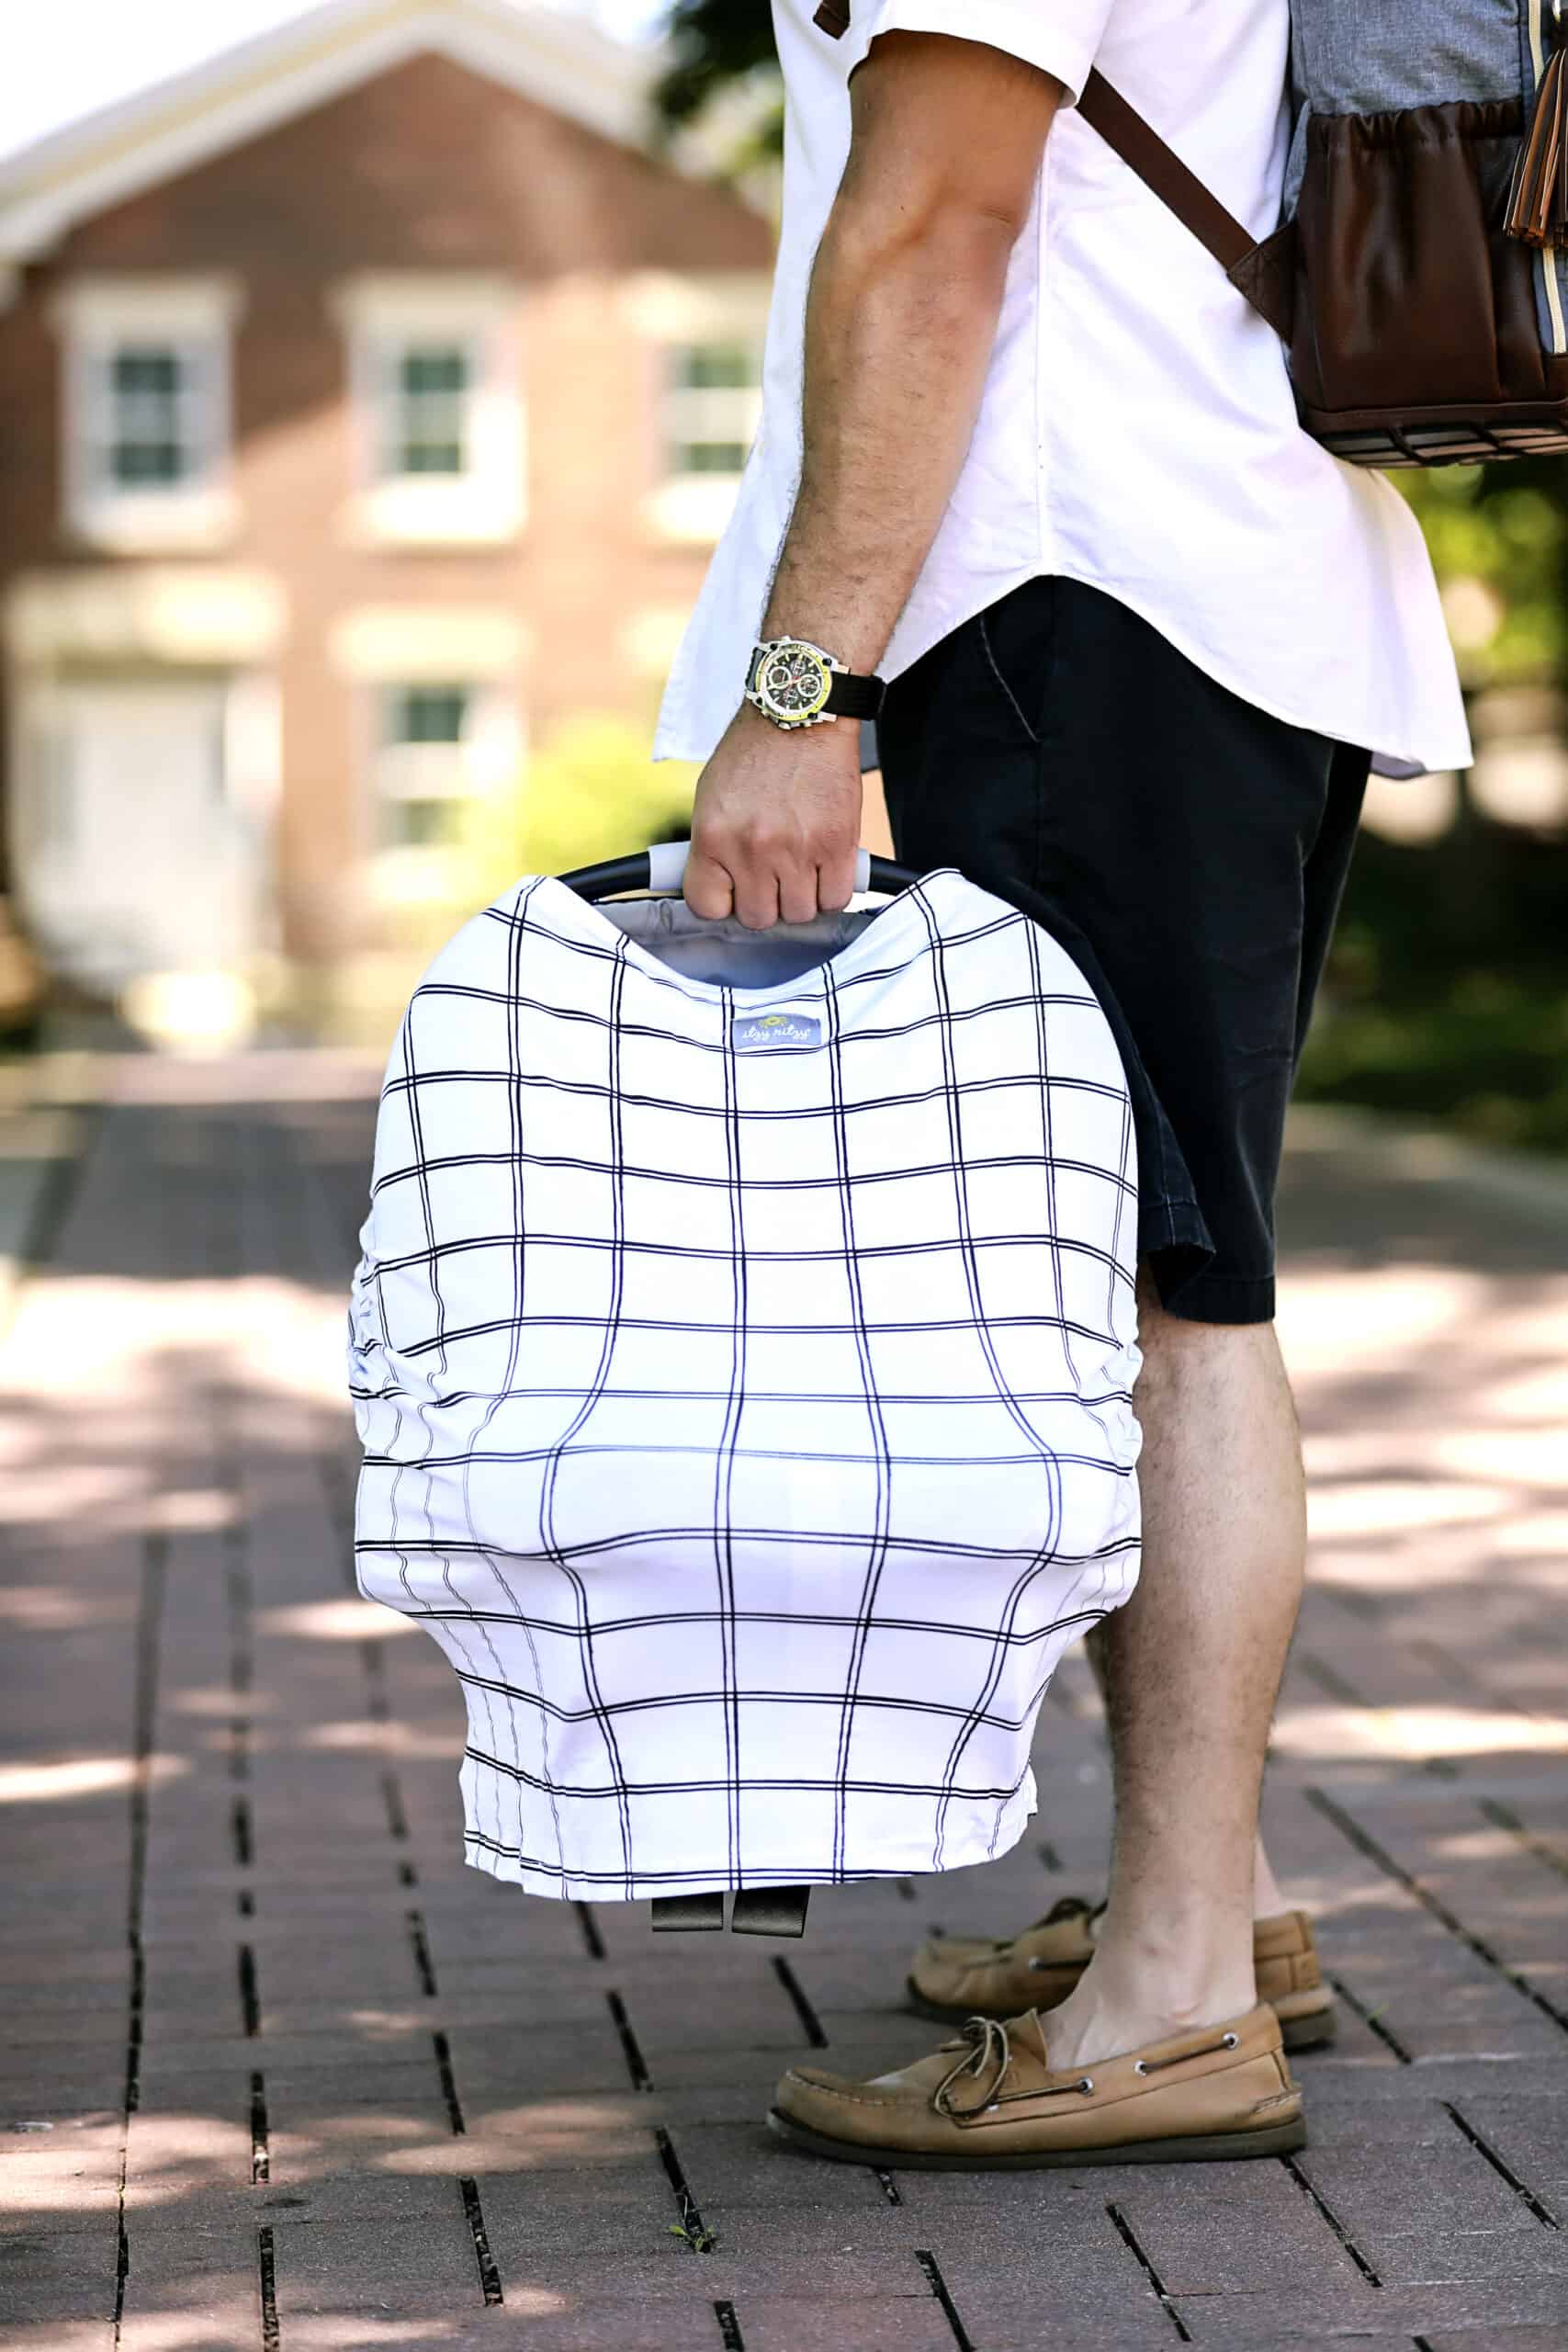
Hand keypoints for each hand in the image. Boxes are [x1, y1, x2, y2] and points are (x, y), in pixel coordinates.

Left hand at [685, 703, 862, 928]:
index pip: (708, 907)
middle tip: (773, 879)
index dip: (724, 904)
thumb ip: (713, 846)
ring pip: (799, 914)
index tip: (734, 893)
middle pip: (758, 918)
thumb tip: (719, 890)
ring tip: (801, 870)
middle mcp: (752, 848)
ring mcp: (797, 849)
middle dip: (766, 903)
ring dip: (800, 898)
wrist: (802, 713)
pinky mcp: (837, 844)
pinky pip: (836, 899)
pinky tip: (825, 870)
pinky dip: (831, 891)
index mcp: (713, 835)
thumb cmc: (755, 752)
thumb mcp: (712, 796)